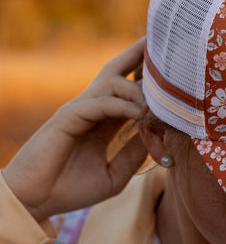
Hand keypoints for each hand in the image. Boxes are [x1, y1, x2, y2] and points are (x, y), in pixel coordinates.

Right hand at [2, 38, 147, 221]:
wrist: (35, 201)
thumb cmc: (70, 190)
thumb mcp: (114, 174)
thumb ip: (133, 154)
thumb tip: (157, 136)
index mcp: (102, 122)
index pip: (128, 92)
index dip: (148, 80)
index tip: (173, 70)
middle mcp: (91, 110)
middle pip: (116, 72)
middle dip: (138, 56)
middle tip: (160, 42)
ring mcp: (79, 110)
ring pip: (111, 82)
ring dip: (137, 90)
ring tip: (155, 106)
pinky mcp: (67, 117)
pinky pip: (99, 102)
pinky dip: (121, 105)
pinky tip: (138, 114)